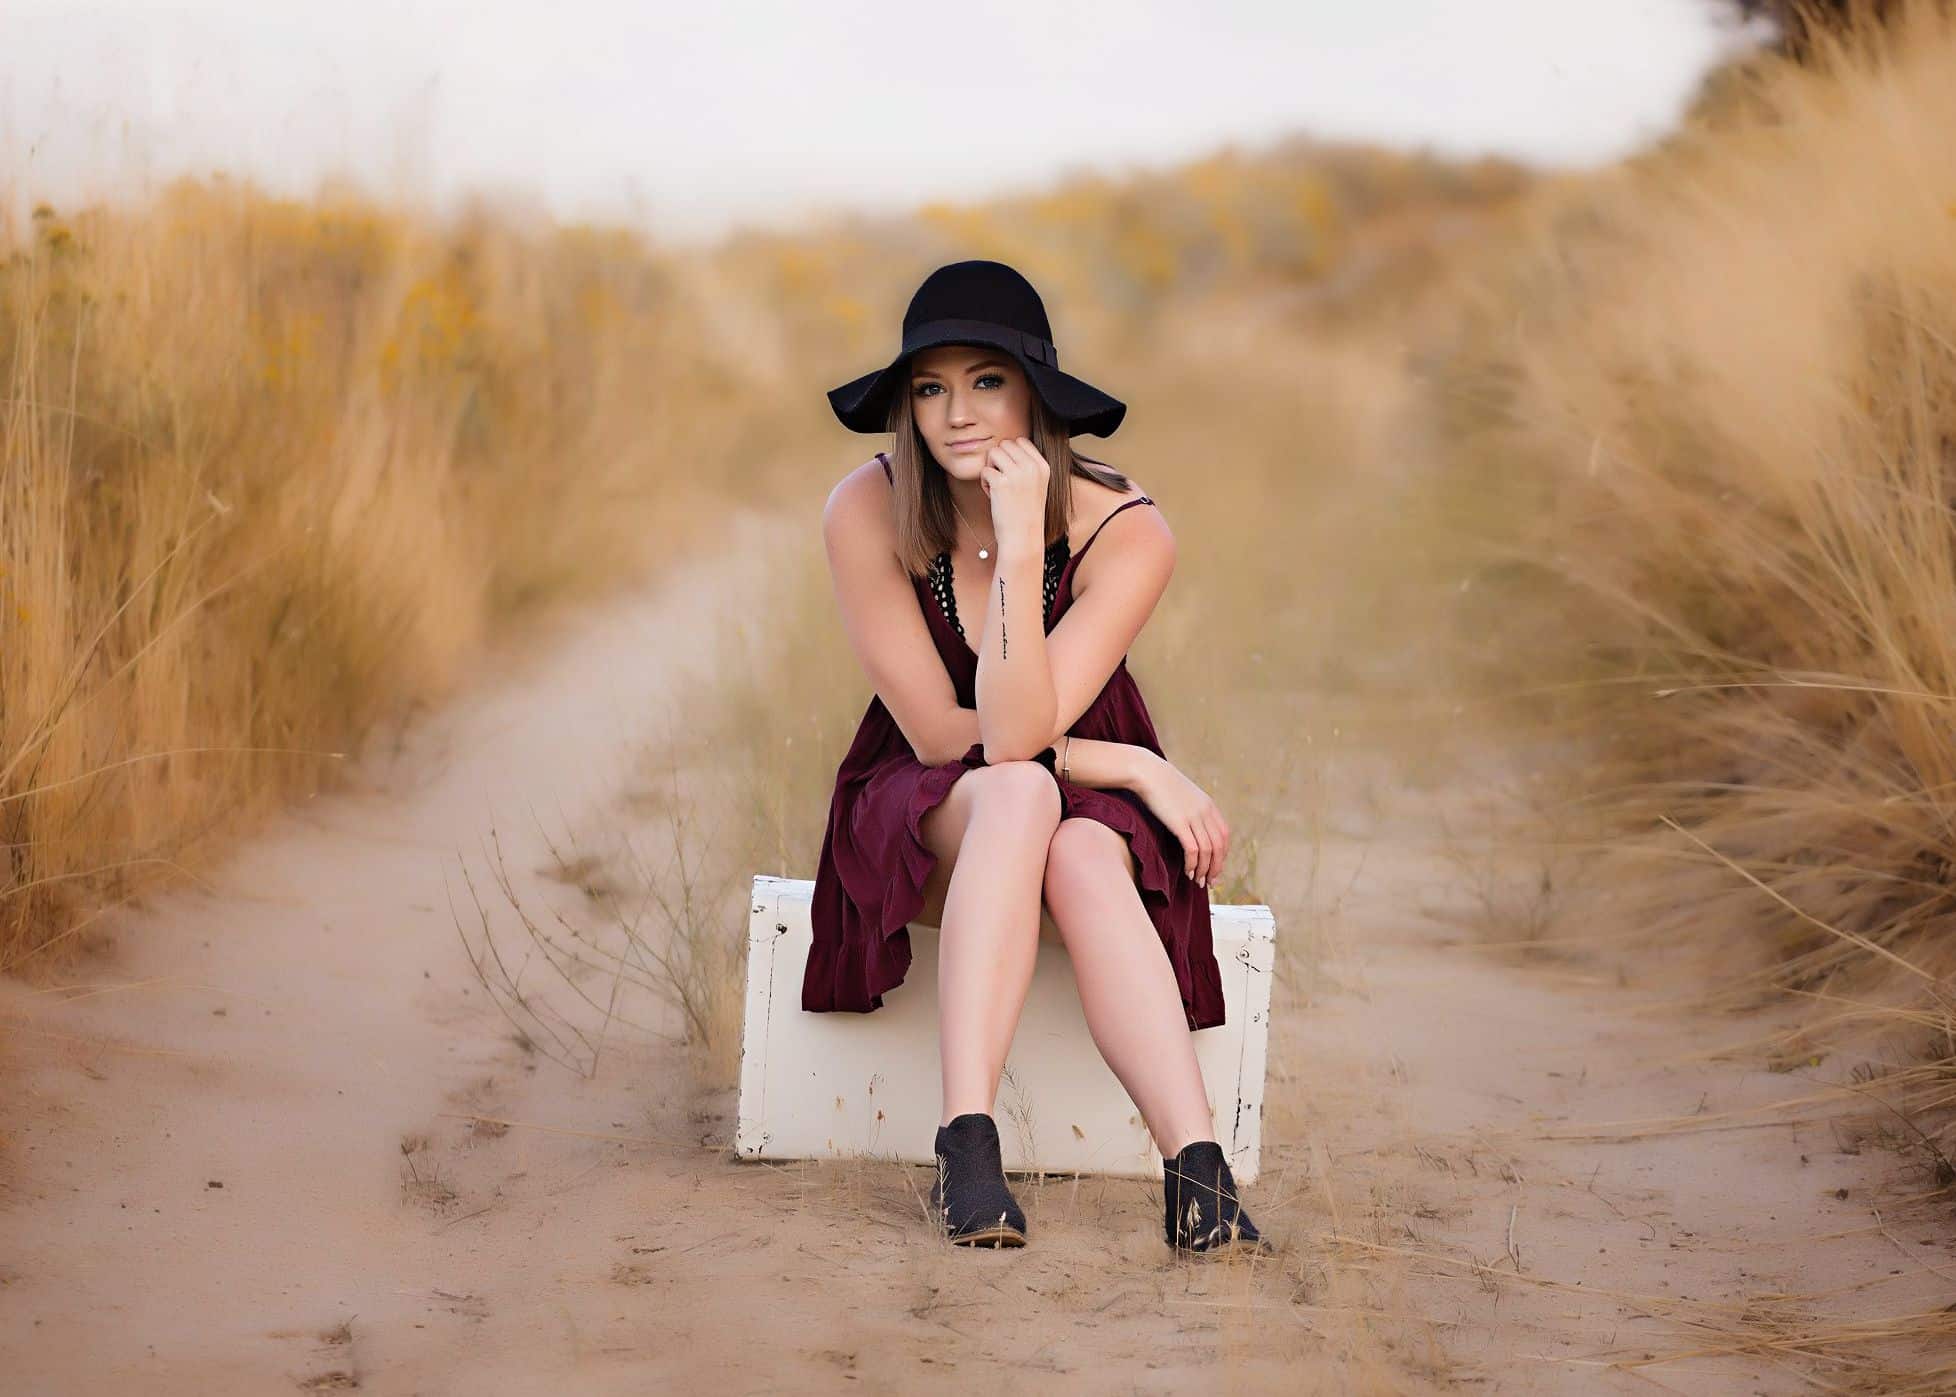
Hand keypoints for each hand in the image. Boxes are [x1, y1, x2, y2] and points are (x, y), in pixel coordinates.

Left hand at [979, 436, 1050, 557]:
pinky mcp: (1001, 483)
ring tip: (998, 487)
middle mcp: (1032, 467)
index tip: (1012, 473)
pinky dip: (984, 483)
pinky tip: (993, 496)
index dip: (1011, 454)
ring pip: (993, 453)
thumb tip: (1007, 445)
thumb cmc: (1026, 514)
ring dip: (991, 469)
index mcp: (1043, 466)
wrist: (1023, 538)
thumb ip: (1028, 465)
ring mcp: (1017, 474)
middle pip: (1005, 444)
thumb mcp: (1037, 485)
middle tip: (1002, 480)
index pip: (1021, 441)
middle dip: (999, 460)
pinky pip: (984, 470)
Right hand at [1133, 755, 1229, 889]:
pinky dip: (1192, 864)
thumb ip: (1193, 810)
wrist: (1148, 772)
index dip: (1222, 854)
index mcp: (1209, 806)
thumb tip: (1193, 828)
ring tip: (1197, 881)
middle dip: (1216, 867)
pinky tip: (1188, 871)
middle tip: (1209, 881)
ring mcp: (1194, 817)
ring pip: (1207, 851)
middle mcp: (1206, 812)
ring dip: (1203, 869)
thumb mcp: (1184, 796)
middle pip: (1219, 846)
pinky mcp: (1179, 823)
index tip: (1215, 867)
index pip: (1224, 836)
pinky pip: (1192, 850)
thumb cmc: (1161, 785)